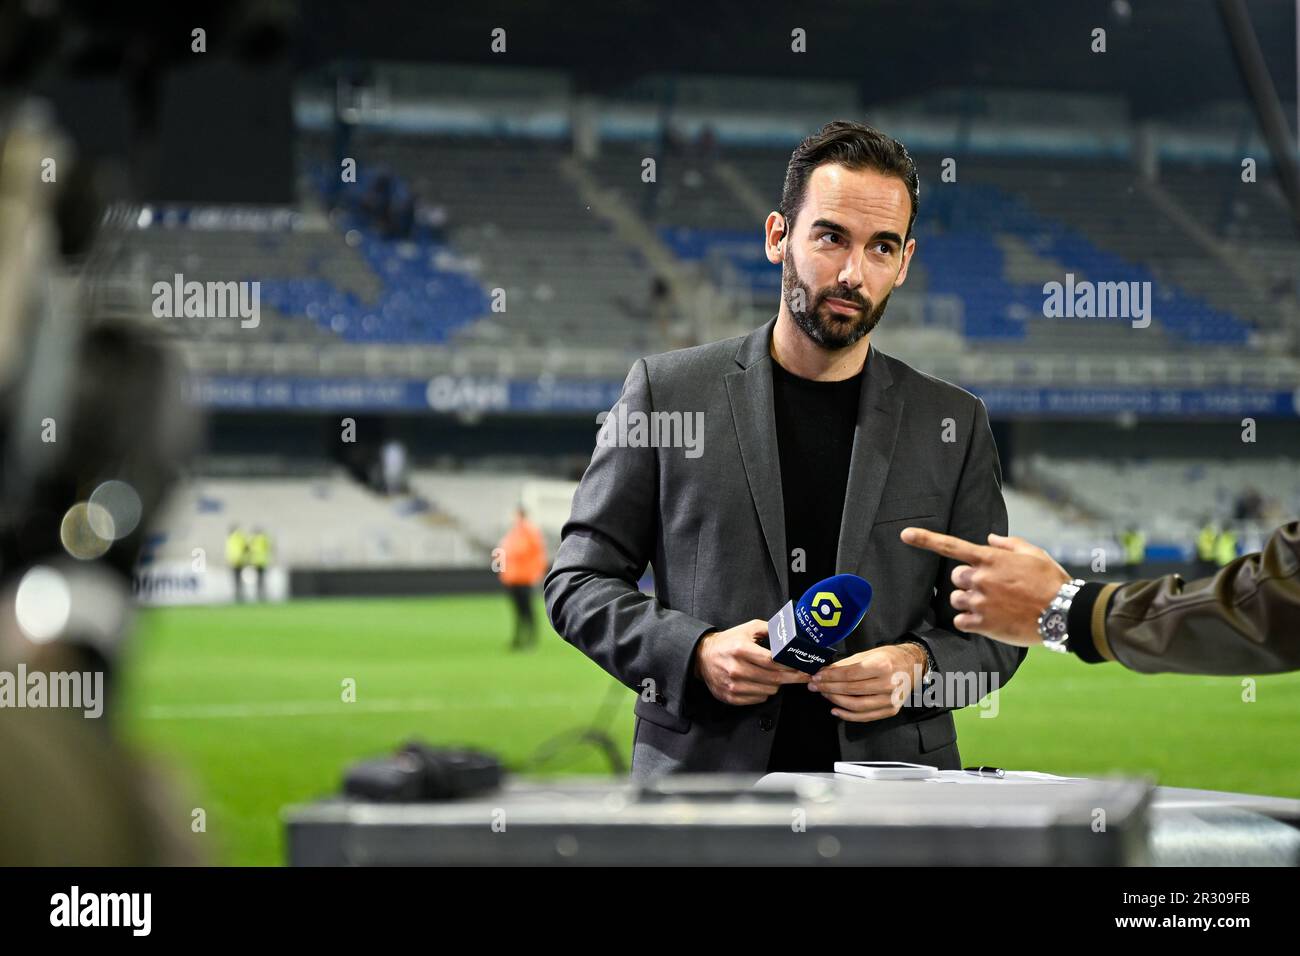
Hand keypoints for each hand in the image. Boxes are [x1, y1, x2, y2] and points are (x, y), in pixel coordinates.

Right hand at [693, 620, 810, 705]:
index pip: (772, 661)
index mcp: (741, 649)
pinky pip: (758, 699)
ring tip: (775, 676)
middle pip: (773, 678)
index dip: (790, 666)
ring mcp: (732, 685)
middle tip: (805, 676)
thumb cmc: (728, 642)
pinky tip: (761, 683)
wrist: (702, 657)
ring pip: (768, 690)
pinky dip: (764, 692)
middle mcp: (736, 668)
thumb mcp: (747, 628)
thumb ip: (769, 629)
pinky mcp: (730, 696)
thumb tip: (789, 636)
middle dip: (793, 678)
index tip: (804, 667)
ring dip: (777, 684)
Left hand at [807, 644, 926, 721]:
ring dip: (836, 701)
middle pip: (851, 690)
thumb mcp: (868, 654)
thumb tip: (825, 672)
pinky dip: (848, 715)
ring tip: (824, 695)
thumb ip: (846, 664)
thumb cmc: (889, 657)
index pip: (849, 674)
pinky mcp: (891, 710)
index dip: (830, 677)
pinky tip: (836, 709)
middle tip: (815, 686)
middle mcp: (888, 684)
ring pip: (857, 705)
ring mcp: (891, 700)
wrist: (913, 666)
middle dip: (829, 688)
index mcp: (882, 665)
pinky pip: (866, 716)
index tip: (817, 677)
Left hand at [899, 527, 1070, 645]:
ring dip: (968, 602)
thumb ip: (1008, 544)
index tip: (904, 534)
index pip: (951, 545)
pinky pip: (960, 621)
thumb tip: (989, 538)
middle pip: (955, 577)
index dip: (925, 539)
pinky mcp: (983, 624)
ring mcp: (980, 601)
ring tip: (993, 605)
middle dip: (967, 581)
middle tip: (990, 588)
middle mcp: (981, 578)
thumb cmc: (1051, 581)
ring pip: (956, 599)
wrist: (1064, 613)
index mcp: (991, 558)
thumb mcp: (1034, 554)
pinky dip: (969, 621)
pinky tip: (988, 620)